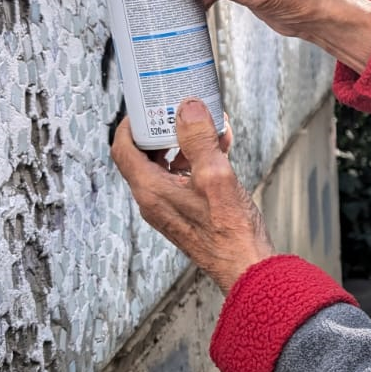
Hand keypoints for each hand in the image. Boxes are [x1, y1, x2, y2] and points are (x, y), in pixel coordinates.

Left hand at [110, 98, 275, 292]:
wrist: (246, 266)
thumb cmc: (230, 231)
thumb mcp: (215, 176)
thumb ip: (198, 140)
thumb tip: (186, 108)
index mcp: (151, 191)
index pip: (123, 148)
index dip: (132, 123)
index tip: (148, 106)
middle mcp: (154, 200)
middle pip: (144, 154)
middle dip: (162, 128)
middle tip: (179, 110)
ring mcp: (169, 208)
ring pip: (165, 165)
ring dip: (184, 143)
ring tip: (207, 126)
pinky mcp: (185, 212)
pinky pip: (181, 178)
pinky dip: (195, 160)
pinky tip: (219, 149)